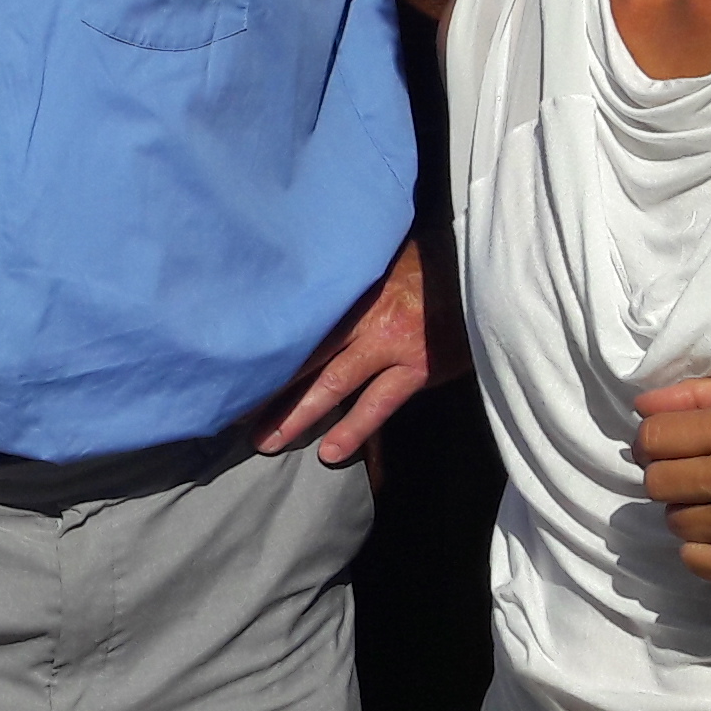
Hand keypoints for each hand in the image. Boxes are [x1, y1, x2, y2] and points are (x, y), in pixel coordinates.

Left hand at [252, 230, 460, 476]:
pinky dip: (354, 430)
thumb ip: (347, 275)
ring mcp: (388, 343)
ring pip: (332, 384)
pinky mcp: (415, 368)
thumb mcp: (381, 257)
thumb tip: (306, 278)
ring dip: (297, 415)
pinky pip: (378, 405)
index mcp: (347, 286)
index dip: (261, 341)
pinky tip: (330, 454)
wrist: (481, 271)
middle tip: (229, 409)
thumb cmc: (428, 261)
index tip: (229, 361)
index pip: (294, 317)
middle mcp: (361, 315)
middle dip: (266, 385)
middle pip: (302, 354)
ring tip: (267, 441)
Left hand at [633, 375, 710, 587]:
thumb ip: (699, 395)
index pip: (652, 437)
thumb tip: (640, 407)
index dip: (653, 441)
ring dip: (692, 512)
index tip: (667, 447)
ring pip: (673, 522)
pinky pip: (691, 560)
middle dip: (671, 476)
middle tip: (701, 477)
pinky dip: (705, 549)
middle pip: (654, 482)